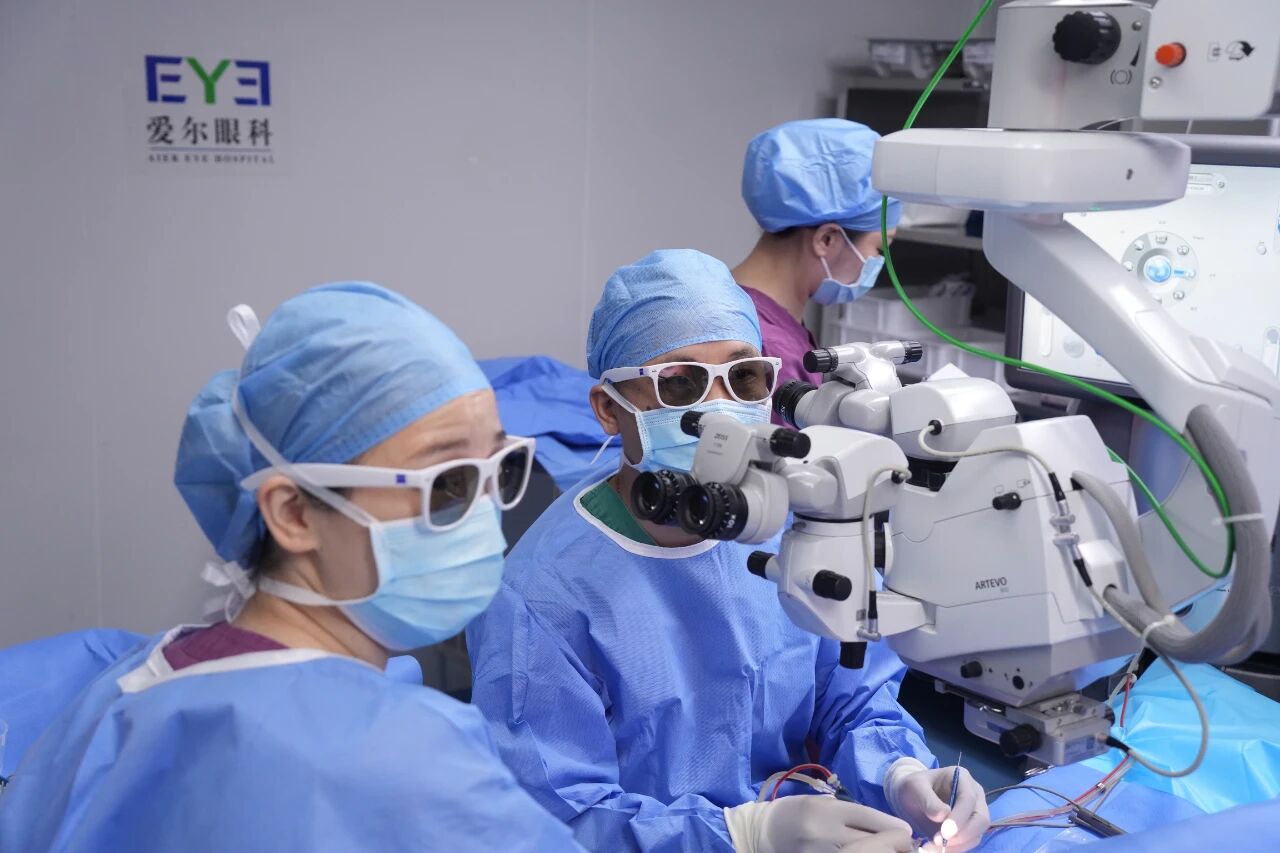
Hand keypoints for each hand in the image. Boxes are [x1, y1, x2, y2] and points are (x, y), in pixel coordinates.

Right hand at [725, 796, 913, 852]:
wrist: (766, 831)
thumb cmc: (798, 812)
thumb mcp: (823, 804)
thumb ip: (852, 814)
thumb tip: (886, 827)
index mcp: (829, 811)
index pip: (871, 819)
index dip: (894, 827)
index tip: (907, 831)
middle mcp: (827, 833)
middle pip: (873, 842)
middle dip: (894, 845)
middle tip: (905, 846)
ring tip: (889, 851)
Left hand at [884, 759, 989, 852]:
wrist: (910, 796)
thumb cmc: (913, 787)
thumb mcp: (914, 787)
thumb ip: (928, 799)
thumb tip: (943, 816)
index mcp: (962, 778)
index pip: (969, 799)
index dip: (959, 818)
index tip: (945, 833)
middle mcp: (974, 795)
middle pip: (981, 818)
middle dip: (964, 834)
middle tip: (941, 843)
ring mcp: (974, 812)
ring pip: (977, 834)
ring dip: (959, 845)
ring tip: (935, 847)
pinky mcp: (969, 828)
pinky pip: (969, 842)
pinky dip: (955, 849)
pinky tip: (939, 849)